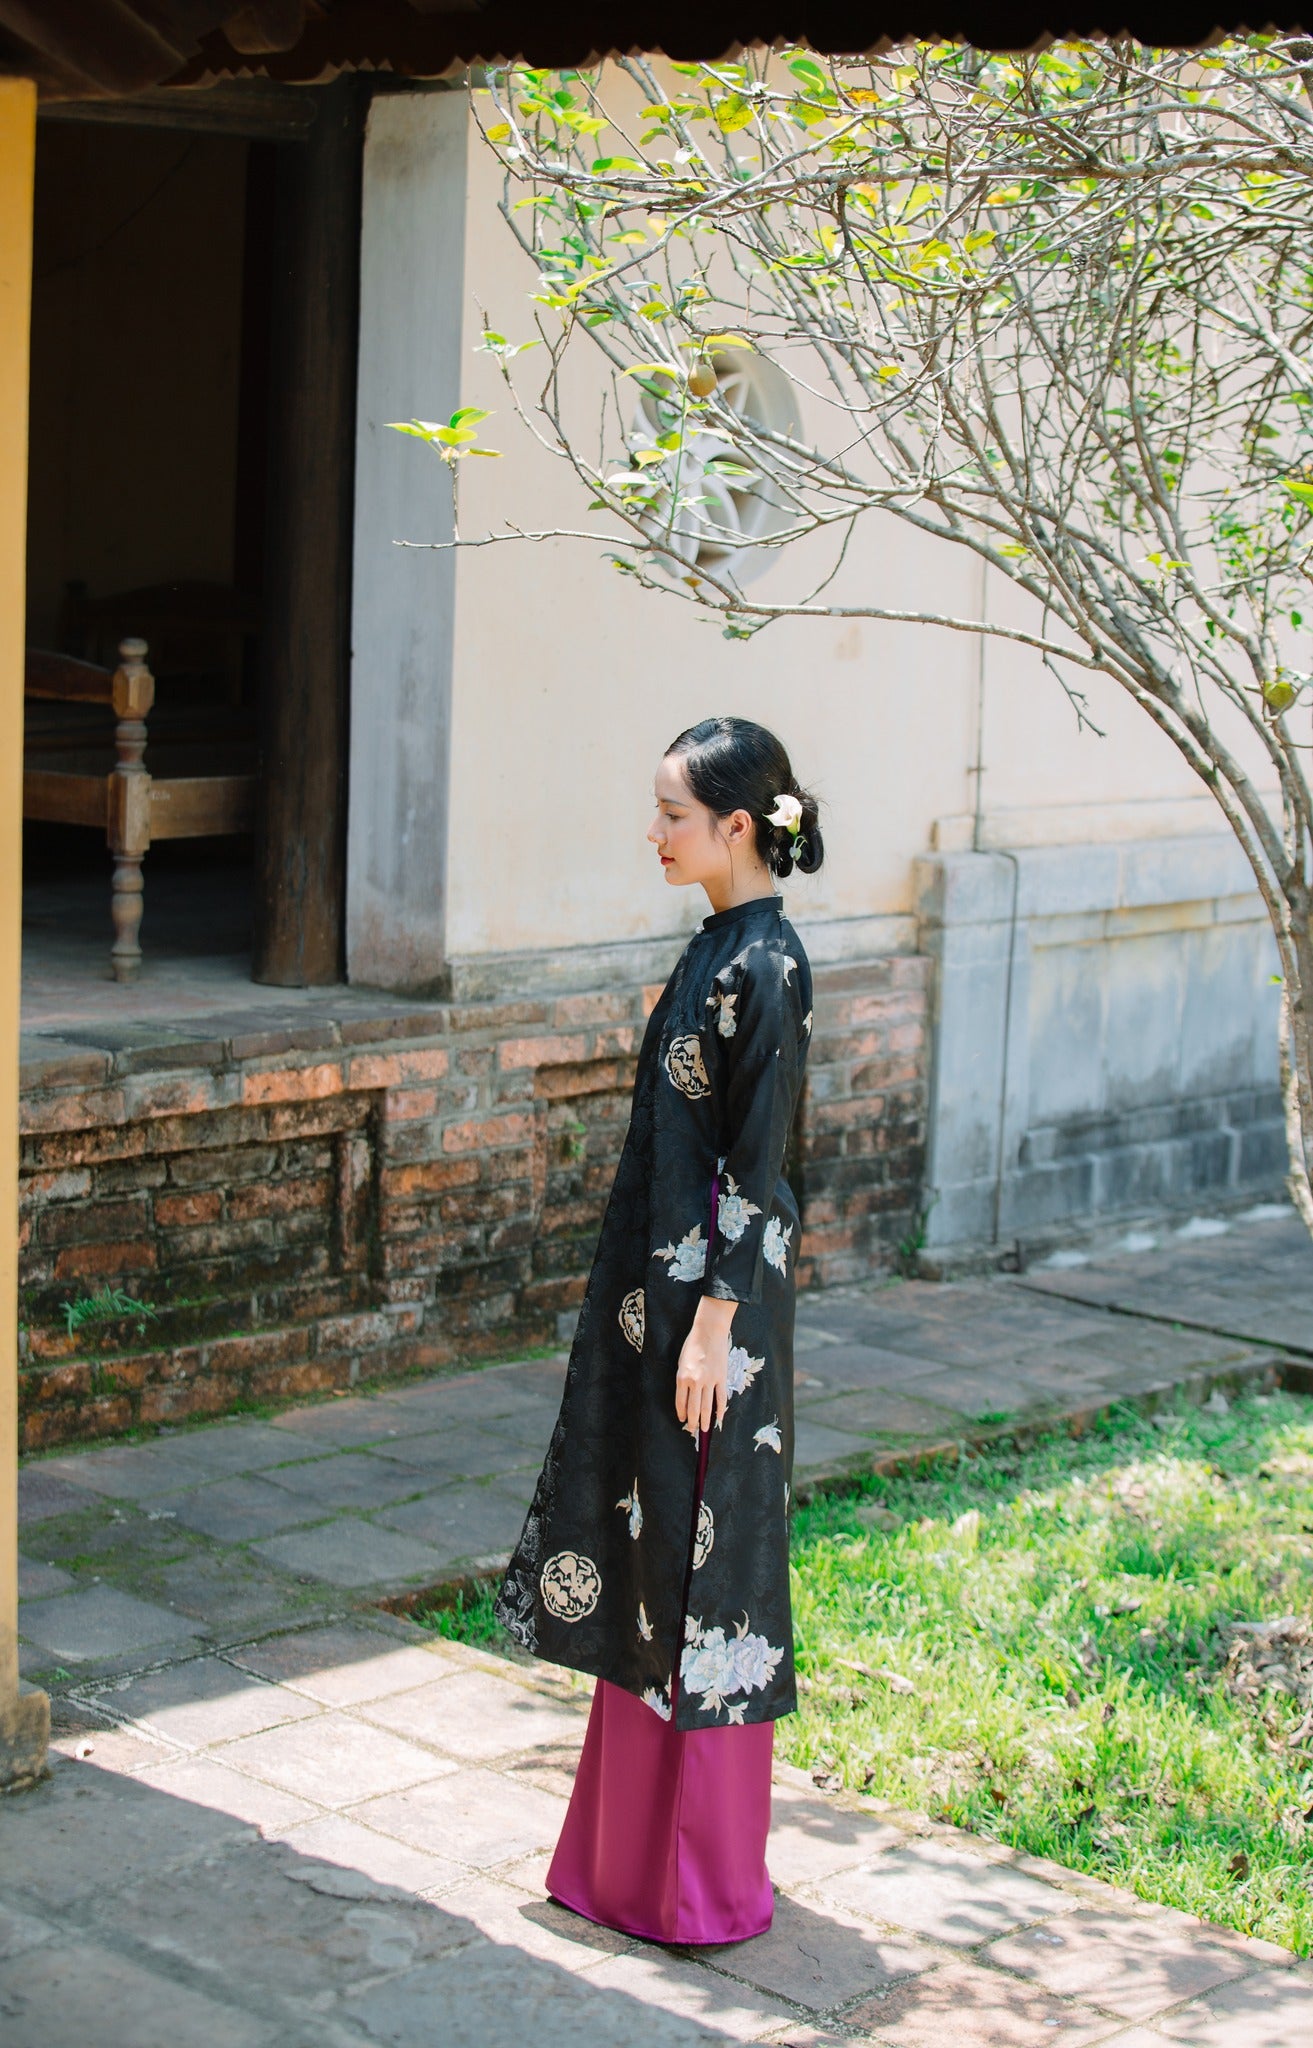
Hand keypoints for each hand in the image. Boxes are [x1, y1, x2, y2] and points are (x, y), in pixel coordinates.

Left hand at [674, 1298, 734, 1438]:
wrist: (709, 1331)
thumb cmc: (693, 1344)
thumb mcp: (682, 1362)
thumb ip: (683, 1379)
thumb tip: (687, 1395)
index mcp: (682, 1377)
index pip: (681, 1402)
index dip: (682, 1414)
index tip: (683, 1421)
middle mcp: (695, 1382)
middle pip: (694, 1408)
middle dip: (693, 1422)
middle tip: (693, 1431)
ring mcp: (709, 1381)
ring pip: (707, 1406)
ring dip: (705, 1420)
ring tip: (704, 1430)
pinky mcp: (721, 1378)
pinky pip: (721, 1398)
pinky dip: (721, 1410)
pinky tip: (719, 1418)